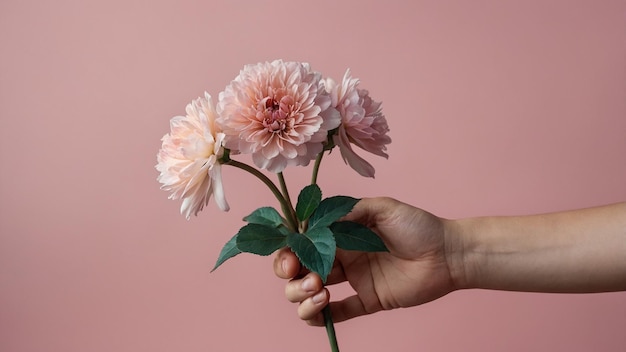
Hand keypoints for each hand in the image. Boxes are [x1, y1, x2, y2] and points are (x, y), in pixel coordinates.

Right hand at [273, 197, 459, 324]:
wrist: (448, 253)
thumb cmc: (418, 225)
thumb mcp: (382, 207)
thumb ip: (348, 210)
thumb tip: (314, 221)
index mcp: (340, 234)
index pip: (302, 244)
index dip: (288, 252)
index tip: (290, 259)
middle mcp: (342, 257)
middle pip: (300, 271)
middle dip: (291, 277)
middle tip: (308, 278)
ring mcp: (354, 280)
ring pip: (311, 294)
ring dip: (303, 297)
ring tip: (320, 292)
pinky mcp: (368, 301)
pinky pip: (339, 314)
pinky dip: (322, 318)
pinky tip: (323, 311)